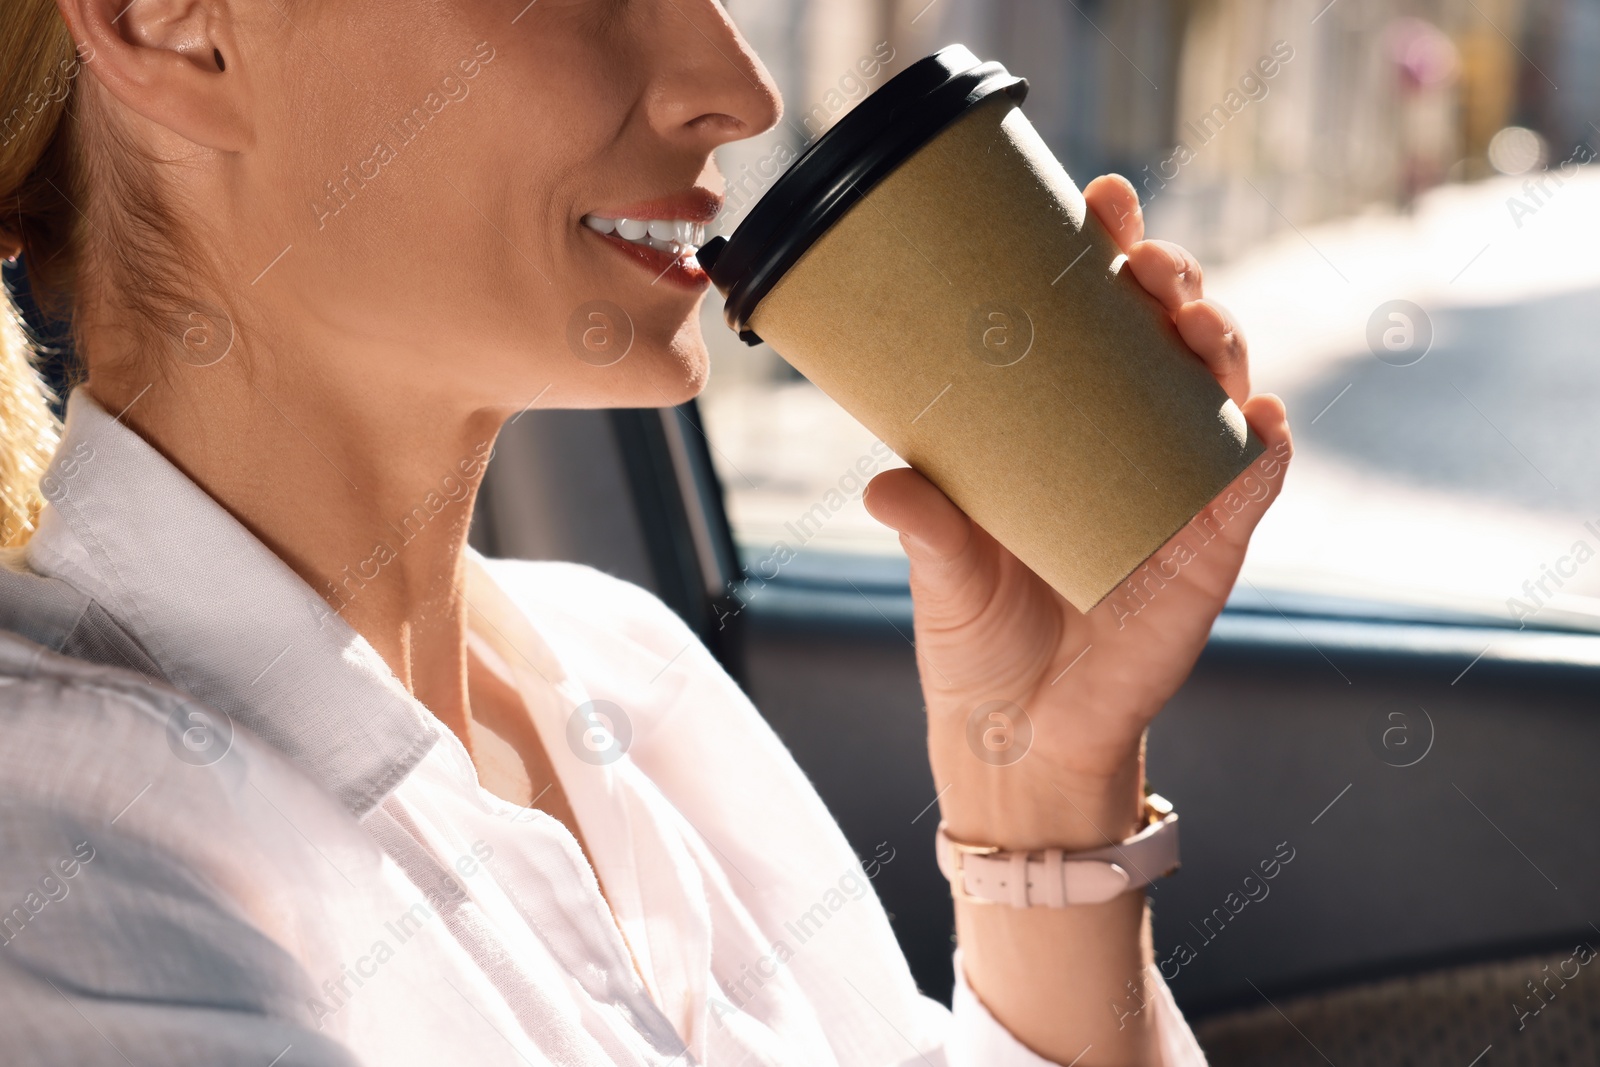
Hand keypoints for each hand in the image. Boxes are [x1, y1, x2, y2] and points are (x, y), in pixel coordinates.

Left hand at [863, 174, 1292, 852]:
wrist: (1016, 738)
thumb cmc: (974, 642)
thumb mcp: (940, 572)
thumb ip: (924, 526)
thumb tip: (886, 482)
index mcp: (1057, 433)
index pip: (1091, 322)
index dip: (1105, 254)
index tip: (1098, 200)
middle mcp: (1122, 449)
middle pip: (1166, 339)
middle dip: (1170, 282)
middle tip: (1143, 259)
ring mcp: (1172, 494)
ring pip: (1220, 390)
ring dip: (1218, 341)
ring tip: (1189, 317)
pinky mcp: (1208, 552)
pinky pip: (1252, 483)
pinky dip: (1262, 444)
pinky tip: (1255, 412)